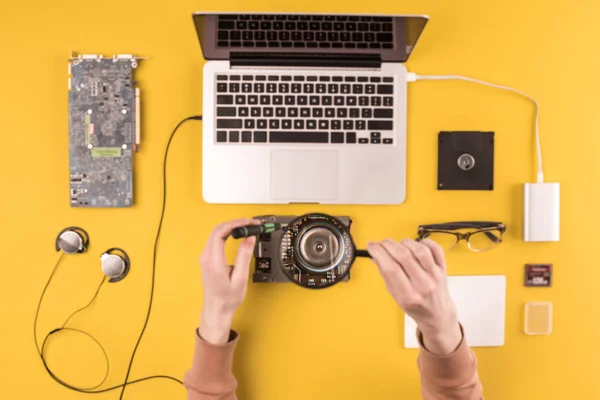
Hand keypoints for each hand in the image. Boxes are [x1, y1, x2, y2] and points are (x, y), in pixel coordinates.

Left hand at [198, 219, 258, 343]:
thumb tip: (250, 239)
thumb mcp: (240, 278)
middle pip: (218, 230)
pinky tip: (237, 234)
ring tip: (246, 228)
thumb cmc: (227, 298)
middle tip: (250, 224)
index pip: (220, 233)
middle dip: (235, 223)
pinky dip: (227, 233)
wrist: (217, 309)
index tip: (248, 223)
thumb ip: (244, 256)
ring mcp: (205, 257)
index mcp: (213, 261)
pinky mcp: (208, 259)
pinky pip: (216, 239)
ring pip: (216, 233)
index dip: (235, 224)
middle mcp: (206, 257)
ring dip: (231, 227)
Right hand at [367, 238, 461, 354]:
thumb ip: (386, 275)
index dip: (379, 253)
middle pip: (404, 257)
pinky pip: (436, 249)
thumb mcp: (395, 296)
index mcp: (409, 296)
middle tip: (381, 243)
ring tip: (398, 245)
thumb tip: (375, 255)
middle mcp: (424, 285)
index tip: (371, 246)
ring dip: (405, 243)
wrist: (437, 314)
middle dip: (388, 245)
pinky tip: (415, 245)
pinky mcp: (443, 268)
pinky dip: (423, 242)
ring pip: (420, 250)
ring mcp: (435, 276)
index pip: (391, 269)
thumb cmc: (415, 306)